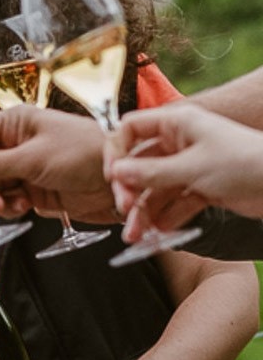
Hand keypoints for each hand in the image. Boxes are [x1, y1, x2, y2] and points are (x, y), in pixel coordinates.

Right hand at [0, 104, 117, 224]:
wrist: (120, 181)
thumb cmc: (85, 154)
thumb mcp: (33, 158)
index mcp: (14, 123)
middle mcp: (15, 143)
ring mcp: (23, 168)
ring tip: (0, 207)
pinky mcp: (32, 189)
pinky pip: (6, 200)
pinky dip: (7, 208)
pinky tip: (18, 209)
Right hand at [109, 104, 262, 238]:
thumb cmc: (246, 163)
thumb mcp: (193, 167)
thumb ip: (151, 172)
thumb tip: (117, 172)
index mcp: (177, 124)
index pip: (131, 129)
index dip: (116, 151)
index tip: (112, 176)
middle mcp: (180, 142)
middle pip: (139, 165)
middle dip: (129, 190)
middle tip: (125, 212)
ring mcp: (190, 166)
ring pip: (155, 189)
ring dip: (144, 213)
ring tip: (137, 236)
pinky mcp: (202, 188)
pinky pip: (174, 203)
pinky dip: (166, 218)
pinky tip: (158, 233)